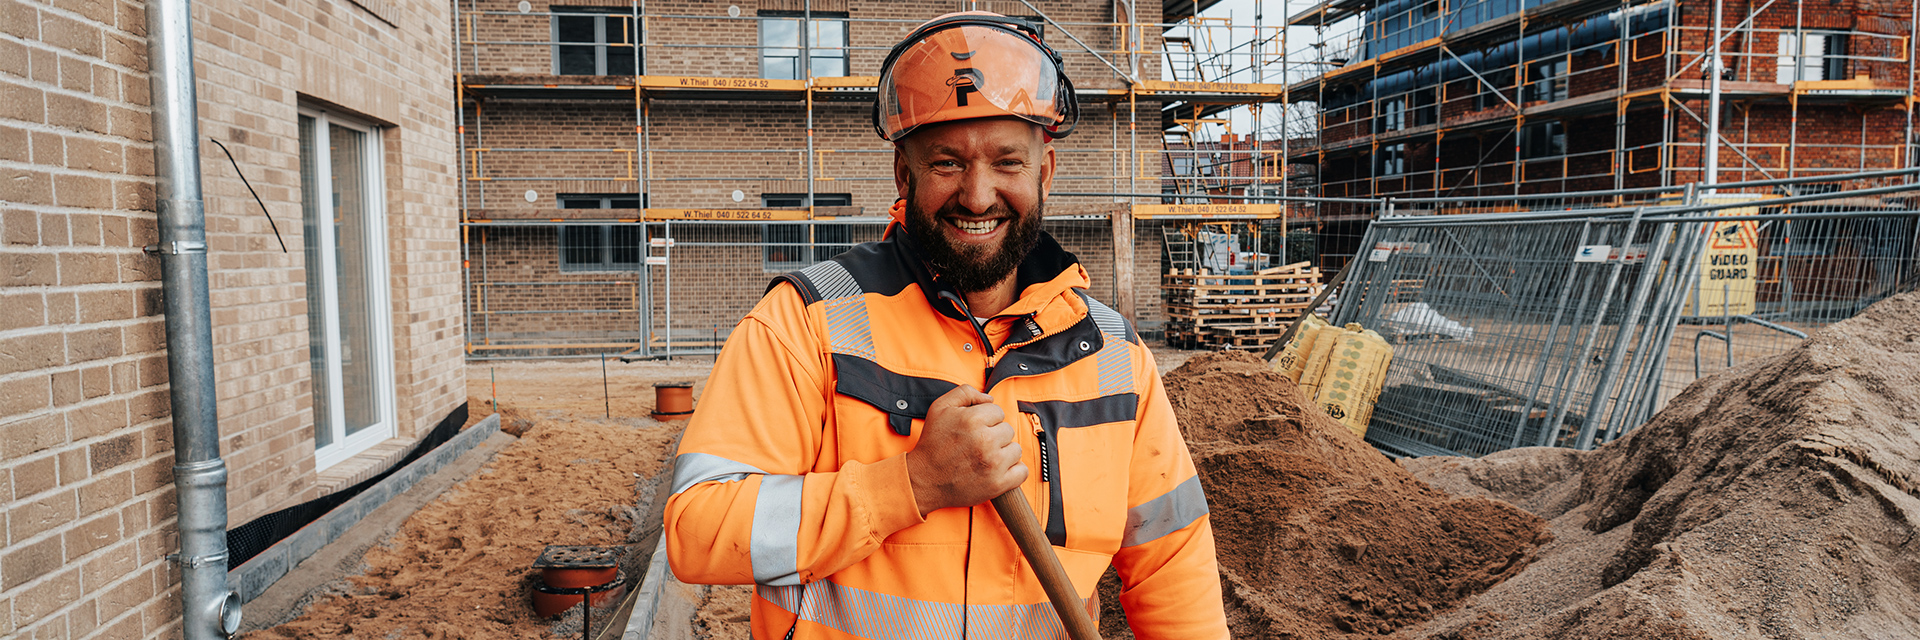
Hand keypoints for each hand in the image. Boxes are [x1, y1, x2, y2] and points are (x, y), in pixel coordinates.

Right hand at [906, 385, 1027, 517]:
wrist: (924, 479)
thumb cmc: (932, 443)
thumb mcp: (940, 407)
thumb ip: (965, 392)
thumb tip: (990, 399)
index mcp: (973, 419)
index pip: (998, 412)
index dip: (986, 419)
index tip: (974, 429)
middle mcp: (985, 440)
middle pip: (1008, 430)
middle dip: (995, 435)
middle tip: (978, 444)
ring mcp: (993, 464)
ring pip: (1016, 449)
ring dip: (1004, 453)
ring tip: (986, 457)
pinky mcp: (997, 484)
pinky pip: (1022, 471)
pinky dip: (1014, 471)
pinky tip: (999, 469)